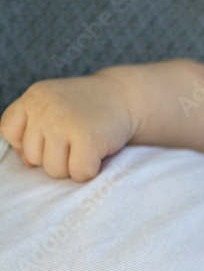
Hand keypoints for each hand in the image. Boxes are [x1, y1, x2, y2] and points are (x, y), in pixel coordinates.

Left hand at [0, 71, 136, 180]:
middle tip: (74, 140)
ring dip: (72, 167)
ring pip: (54, 170)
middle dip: (55, 157)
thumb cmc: (87, 108)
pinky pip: (79, 173)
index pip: (8, 132)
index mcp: (32, 98)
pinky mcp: (89, 140)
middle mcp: (44, 109)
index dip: (29, 142)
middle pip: (33, 157)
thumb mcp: (54, 107)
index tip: (51, 136)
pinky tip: (97, 154)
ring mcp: (65, 124)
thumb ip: (33, 131)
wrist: (125, 97)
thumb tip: (27, 164)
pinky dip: (90, 171)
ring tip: (85, 147)